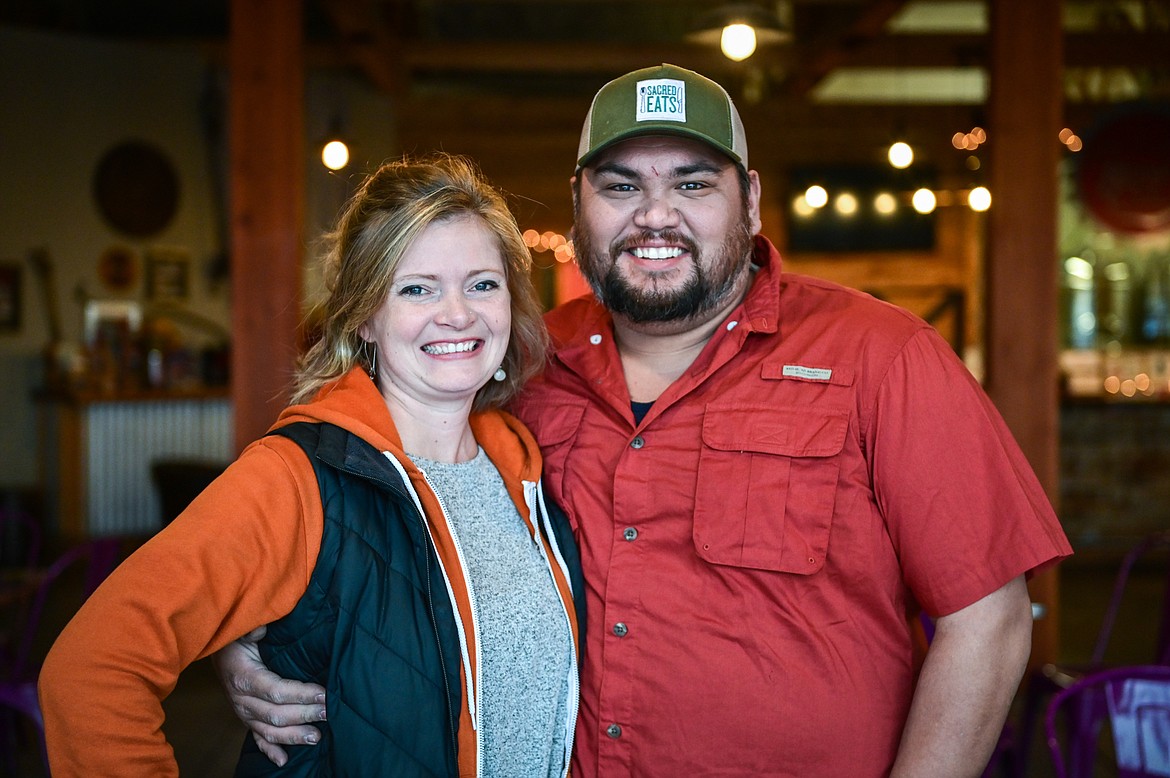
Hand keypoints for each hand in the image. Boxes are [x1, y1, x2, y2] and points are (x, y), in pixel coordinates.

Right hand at [213, 626, 327, 766]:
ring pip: (269, 730)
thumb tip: (261, 629)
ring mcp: (243, 713)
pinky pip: (256, 738)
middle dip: (305, 714)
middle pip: (276, 714)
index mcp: (244, 677)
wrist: (218, 653)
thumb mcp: (242, 630)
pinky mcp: (245, 719)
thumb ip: (252, 629)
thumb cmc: (235, 639)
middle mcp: (242, 700)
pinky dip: (269, 750)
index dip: (301, 694)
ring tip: (316, 736)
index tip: (324, 693)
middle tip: (329, 712)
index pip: (277, 690)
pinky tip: (283, 760)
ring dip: (293, 735)